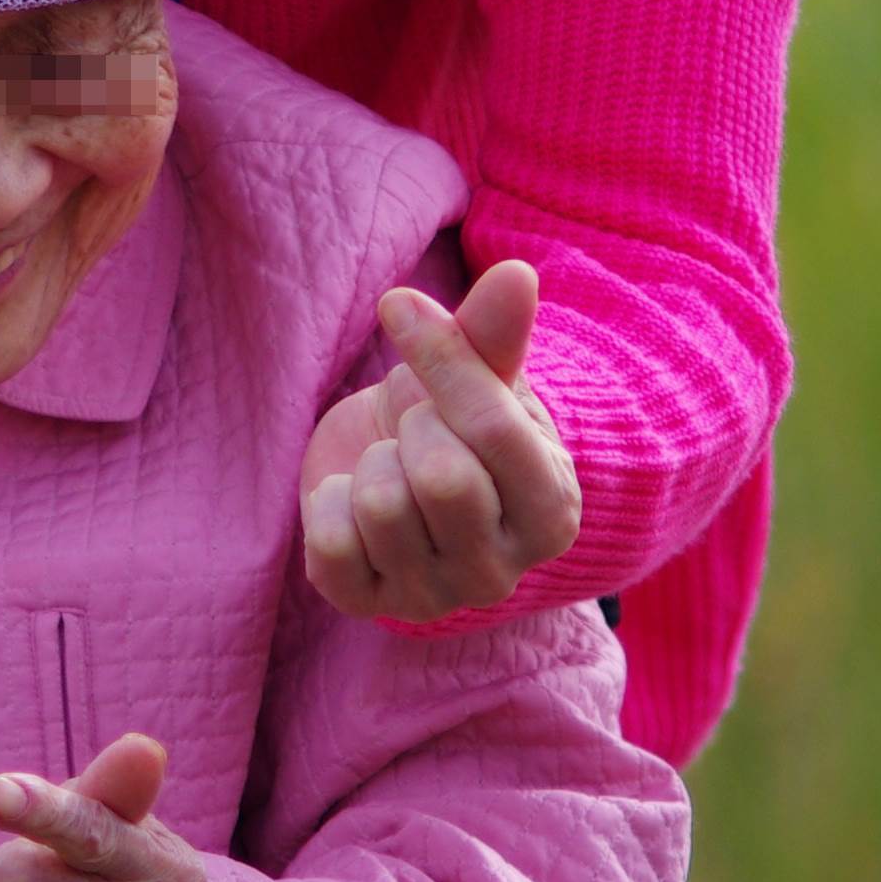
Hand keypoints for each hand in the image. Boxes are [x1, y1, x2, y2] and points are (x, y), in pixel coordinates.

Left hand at [300, 259, 578, 622]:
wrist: (396, 471)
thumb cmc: (450, 419)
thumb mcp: (481, 372)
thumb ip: (495, 333)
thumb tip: (516, 275)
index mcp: (551, 512)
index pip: (494, 426)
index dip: (438, 355)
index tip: (399, 306)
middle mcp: (501, 571)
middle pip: (439, 478)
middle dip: (411, 424)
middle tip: (414, 427)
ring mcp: (434, 598)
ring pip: (381, 506)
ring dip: (371, 462)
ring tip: (390, 464)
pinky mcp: (366, 605)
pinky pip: (330, 546)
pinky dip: (328, 503)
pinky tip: (352, 503)